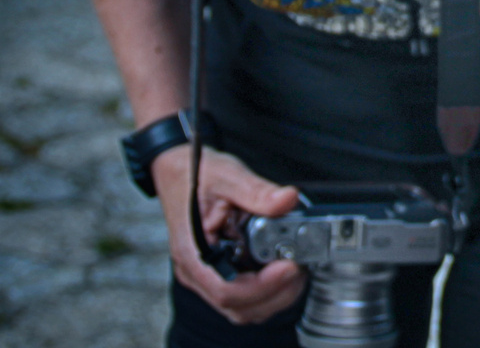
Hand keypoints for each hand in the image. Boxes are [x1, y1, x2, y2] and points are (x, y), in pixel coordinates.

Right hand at [151, 147, 306, 323]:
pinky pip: (246, 296)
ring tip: (297, 267)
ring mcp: (208, 275)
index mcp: (193, 251)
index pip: (226, 289)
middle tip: (301, 266)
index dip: (262, 286)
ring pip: (245, 306)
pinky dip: (270, 289)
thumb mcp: (228, 176)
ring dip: (276, 294)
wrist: (178, 172)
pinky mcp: (222, 272)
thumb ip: (257, 190)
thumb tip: (287, 199)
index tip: (289, 267)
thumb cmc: (194, 176)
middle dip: (276, 293)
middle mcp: (198, 271)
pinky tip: (285, 267)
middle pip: (239, 306)